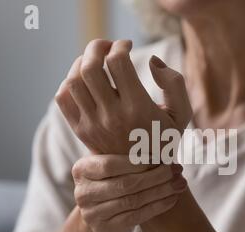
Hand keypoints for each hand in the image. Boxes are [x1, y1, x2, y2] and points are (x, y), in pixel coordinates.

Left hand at [55, 39, 192, 154]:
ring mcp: (93, 124)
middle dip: (97, 47)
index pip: (118, 63)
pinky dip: (69, 82)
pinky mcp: (81, 131)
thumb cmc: (164, 139)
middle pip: (90, 67)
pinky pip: (63, 98)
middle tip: (107, 46)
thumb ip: (174, 83)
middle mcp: (112, 116)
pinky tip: (85, 82)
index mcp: (138, 108)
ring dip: (82, 62)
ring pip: (74, 80)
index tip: (127, 44)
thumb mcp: (181, 114)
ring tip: (95, 61)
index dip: (121, 46)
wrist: (143, 175)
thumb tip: (151, 60)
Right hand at [72, 154, 186, 231]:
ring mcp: (92, 214)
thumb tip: (161, 135)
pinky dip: (158, 206)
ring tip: (180, 183)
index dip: (138, 161)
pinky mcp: (106, 229)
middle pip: (125, 183)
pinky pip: (137, 216)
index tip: (162, 157)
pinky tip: (173, 198)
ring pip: (133, 200)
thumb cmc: (113, 180)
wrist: (102, 217)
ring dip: (161, 191)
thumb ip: (127, 151)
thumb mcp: (114, 164)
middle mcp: (83, 193)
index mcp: (81, 170)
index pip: (110, 164)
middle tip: (177, 169)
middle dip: (155, 176)